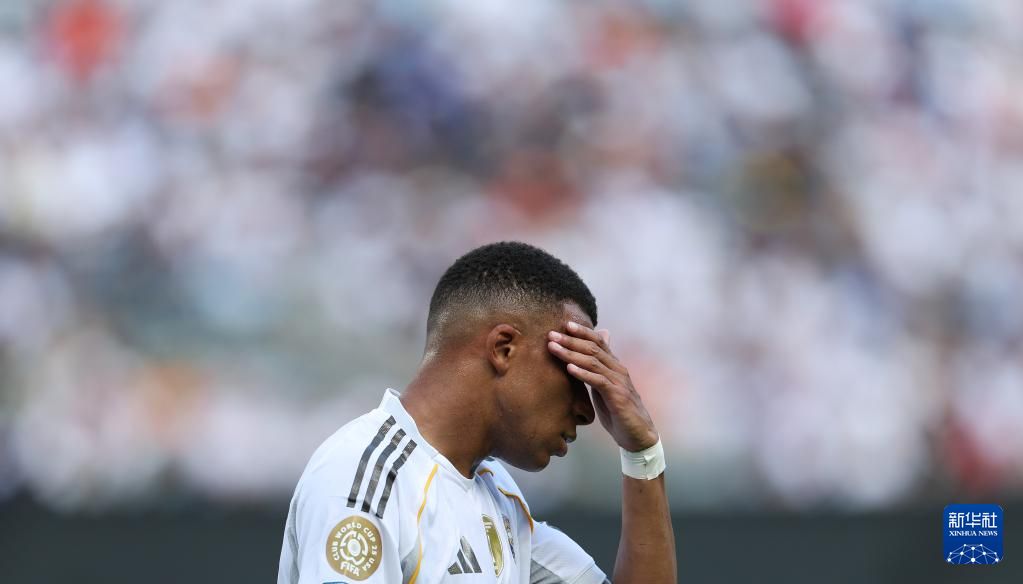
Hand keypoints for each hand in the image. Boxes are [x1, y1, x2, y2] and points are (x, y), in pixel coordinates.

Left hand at [547, 322, 658, 451]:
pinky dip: (583, 373)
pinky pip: (598, 381)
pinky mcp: (618, 396)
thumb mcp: (606, 387)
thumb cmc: (618, 411)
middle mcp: (618, 369)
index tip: (564, 325)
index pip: (598, 342)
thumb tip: (589, 358)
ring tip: (554, 348)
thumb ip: (598, 370)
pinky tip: (569, 368)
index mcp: (614, 366)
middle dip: (571, 340)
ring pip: (593, 361)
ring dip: (571, 353)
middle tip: (552, 334)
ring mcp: (619, 382)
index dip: (582, 332)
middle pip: (593, 348)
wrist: (637, 434)